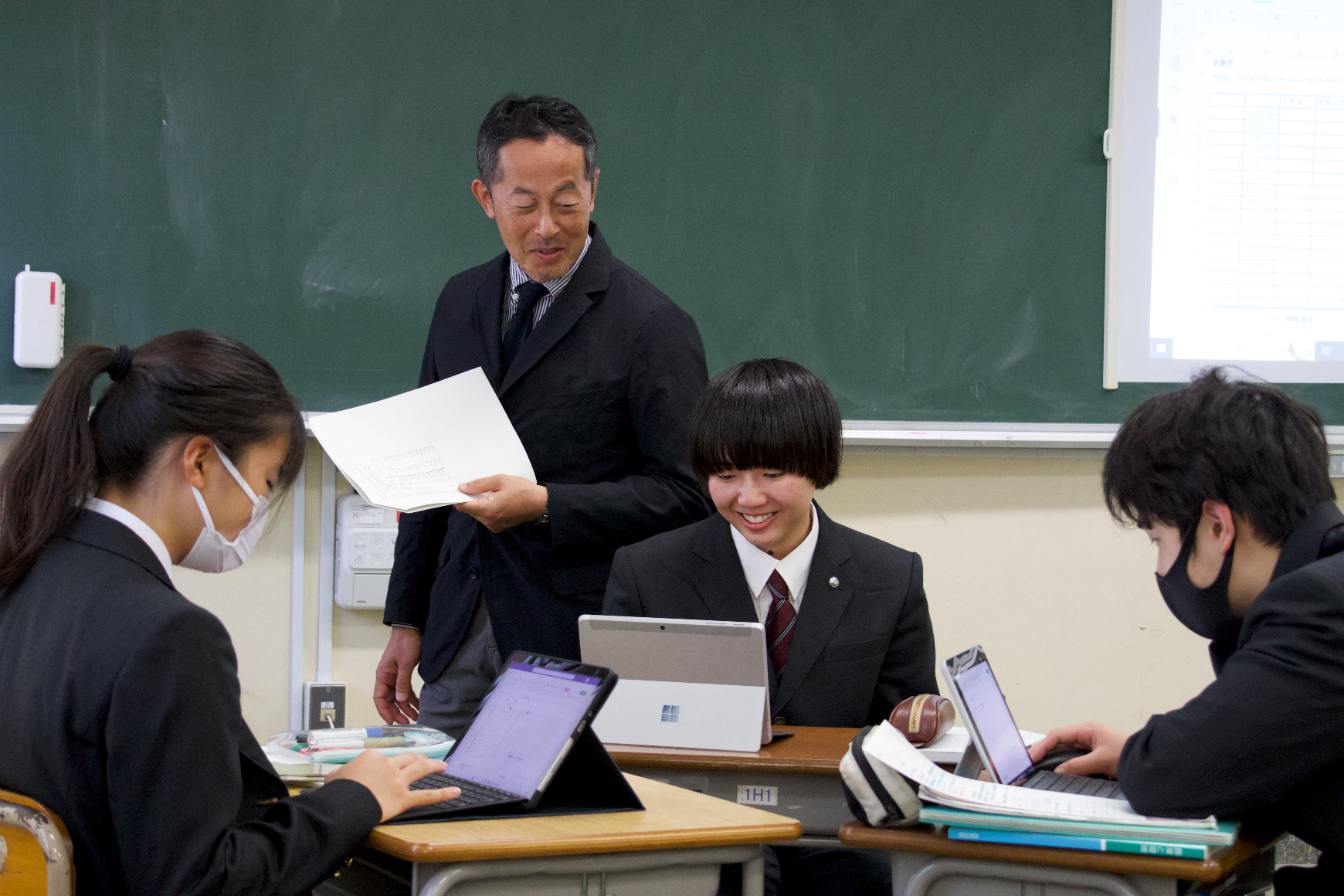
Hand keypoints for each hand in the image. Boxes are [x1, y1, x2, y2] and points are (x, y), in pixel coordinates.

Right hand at [327, 751, 459, 822]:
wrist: (343, 804)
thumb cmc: (337, 791)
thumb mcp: (335, 777)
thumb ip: (341, 774)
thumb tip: (338, 777)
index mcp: (372, 757)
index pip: (382, 757)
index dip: (384, 764)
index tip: (383, 771)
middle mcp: (388, 764)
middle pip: (407, 758)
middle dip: (418, 757)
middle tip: (426, 759)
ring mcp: (398, 780)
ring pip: (420, 768)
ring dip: (433, 765)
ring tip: (443, 766)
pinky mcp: (403, 798)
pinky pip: (426, 796)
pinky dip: (442, 794)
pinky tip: (454, 791)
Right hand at [374, 627, 421, 723]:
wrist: (412, 629)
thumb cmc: (405, 643)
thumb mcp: (405, 663)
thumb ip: (402, 682)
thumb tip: (401, 701)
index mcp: (382, 675)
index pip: (379, 698)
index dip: (384, 711)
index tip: (392, 721)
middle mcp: (387, 678)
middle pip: (389, 700)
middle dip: (397, 712)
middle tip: (407, 722)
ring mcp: (395, 677)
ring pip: (399, 697)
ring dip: (406, 707)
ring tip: (416, 717)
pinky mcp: (404, 675)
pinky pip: (406, 691)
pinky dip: (411, 699)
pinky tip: (419, 705)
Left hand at [457, 475, 547, 533]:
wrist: (539, 504)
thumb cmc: (522, 490)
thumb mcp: (500, 480)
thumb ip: (479, 484)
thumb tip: (462, 488)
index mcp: (488, 509)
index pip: (463, 506)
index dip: (458, 497)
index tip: (459, 489)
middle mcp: (489, 521)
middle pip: (469, 510)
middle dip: (470, 499)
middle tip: (479, 487)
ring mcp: (493, 526)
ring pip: (477, 514)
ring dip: (479, 504)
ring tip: (491, 494)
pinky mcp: (498, 527)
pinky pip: (485, 518)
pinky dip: (486, 510)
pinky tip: (495, 501)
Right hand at [1027, 721, 1129, 778]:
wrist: (1150, 761)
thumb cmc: (1130, 755)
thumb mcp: (1102, 761)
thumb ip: (1078, 766)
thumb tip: (1058, 771)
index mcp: (1086, 729)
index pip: (1057, 735)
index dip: (1042, 746)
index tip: (1031, 757)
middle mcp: (1086, 734)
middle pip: (1057, 741)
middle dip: (1043, 751)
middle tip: (1028, 763)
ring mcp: (1089, 744)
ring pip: (1064, 749)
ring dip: (1051, 757)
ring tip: (1037, 766)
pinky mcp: (1093, 755)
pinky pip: (1072, 757)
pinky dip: (1062, 763)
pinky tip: (1055, 770)